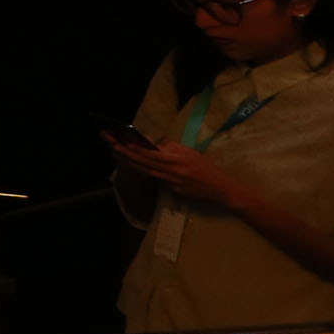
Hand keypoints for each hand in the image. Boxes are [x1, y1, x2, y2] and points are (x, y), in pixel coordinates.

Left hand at [110, 133, 244, 211]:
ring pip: (148, 172)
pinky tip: (135, 167)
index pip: (153, 154)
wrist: (221, 189)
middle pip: (146, 163)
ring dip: (132, 164)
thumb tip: (154, 145)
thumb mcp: (190, 153)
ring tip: (118, 155)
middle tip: (113, 147)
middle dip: (128, 155)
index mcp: (178, 160)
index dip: (137, 149)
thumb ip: (172, 149)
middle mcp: (173, 172)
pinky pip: (157, 180)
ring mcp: (172, 183)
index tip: (124, 142)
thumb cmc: (206, 168)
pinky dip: (145, 173)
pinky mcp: (173, 191)